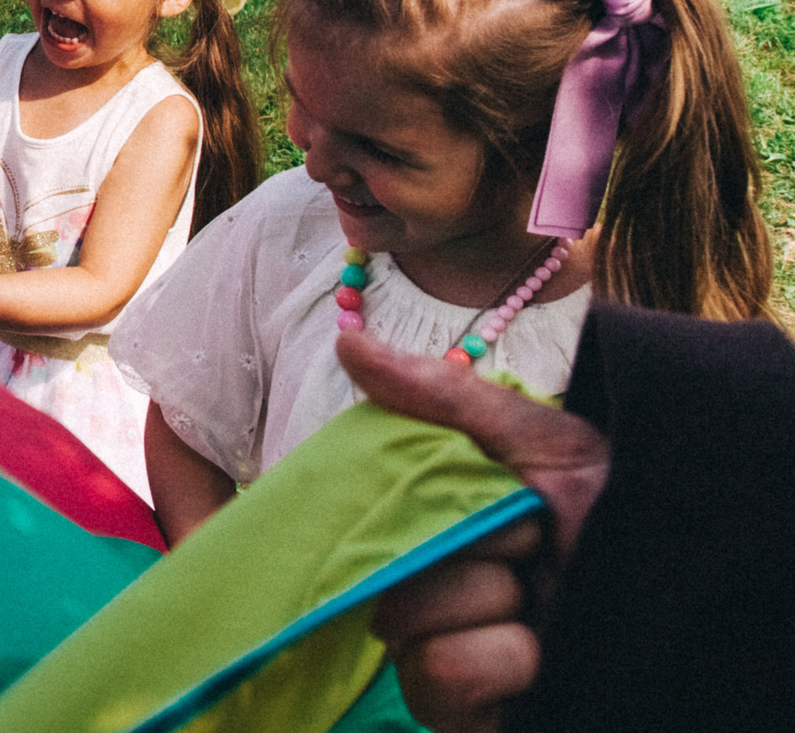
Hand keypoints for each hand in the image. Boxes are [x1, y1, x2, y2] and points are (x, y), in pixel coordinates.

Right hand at [339, 330, 611, 732]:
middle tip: (536, 552)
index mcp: (433, 527)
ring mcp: (439, 655)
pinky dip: (497, 662)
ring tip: (542, 607)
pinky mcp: (458, 710)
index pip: (370, 510)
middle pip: (387, 572)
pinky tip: (542, 658)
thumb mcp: (545, 441)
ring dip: (487, 610)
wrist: (692, 585)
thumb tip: (347, 343)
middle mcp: (425, 594)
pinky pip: (438, 680)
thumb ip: (447, 398)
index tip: (512, 502)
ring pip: (405, 628)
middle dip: (475, 557)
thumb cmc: (617, 511)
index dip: (437, 502)